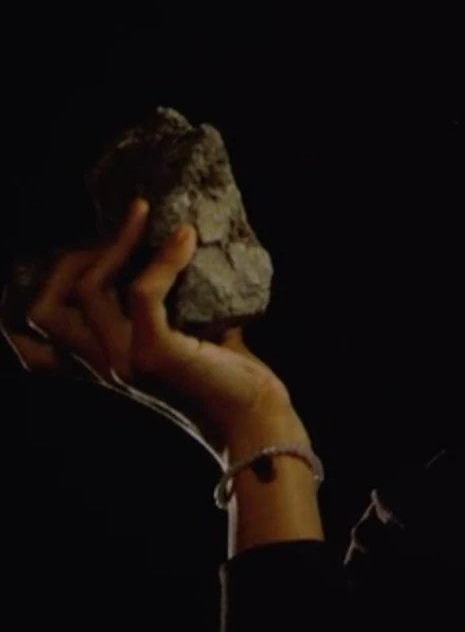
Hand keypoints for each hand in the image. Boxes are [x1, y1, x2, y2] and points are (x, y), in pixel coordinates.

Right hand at [5, 198, 297, 451]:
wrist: (255, 415)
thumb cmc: (229, 374)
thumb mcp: (191, 334)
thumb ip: (173, 302)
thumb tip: (179, 245)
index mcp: (103, 363)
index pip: (41, 326)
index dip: (57, 278)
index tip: (102, 242)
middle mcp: (103, 365)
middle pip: (49, 304)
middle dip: (79, 255)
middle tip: (126, 225)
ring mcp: (124, 361)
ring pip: (89, 289)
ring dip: (118, 242)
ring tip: (145, 216)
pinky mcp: (154, 354)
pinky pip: (141, 293)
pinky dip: (162, 260)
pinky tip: (186, 240)